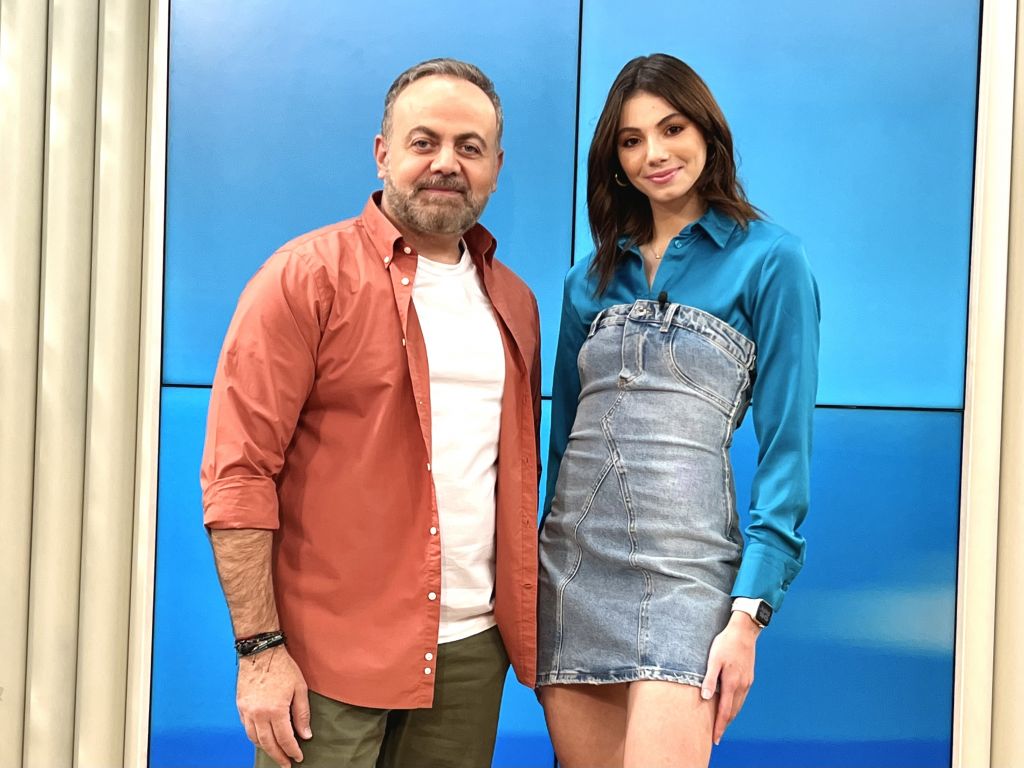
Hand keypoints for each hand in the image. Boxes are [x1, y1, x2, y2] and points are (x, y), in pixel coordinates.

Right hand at [236, 645, 311, 766]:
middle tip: (286, 763)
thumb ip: (302, 714)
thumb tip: (305, 735)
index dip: (292, 751)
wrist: (261, 652)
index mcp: (275, 710)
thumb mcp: (299, 688)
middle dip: (278, 755)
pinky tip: (263, 738)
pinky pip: (247, 728)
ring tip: (276, 753)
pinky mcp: (240, 706)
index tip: (298, 758)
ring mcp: (247, 711)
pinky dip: (255, 737)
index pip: (284, 739)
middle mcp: (258, 714)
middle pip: (268, 743)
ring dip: (266, 748)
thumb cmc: (283, 668)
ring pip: (254, 739)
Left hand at [701, 611, 759, 744]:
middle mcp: (741, 686)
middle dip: (724, 725)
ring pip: (738, 705)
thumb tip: (706, 698)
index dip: (720, 726)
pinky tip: (731, 706)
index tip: (715, 738)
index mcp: (731, 683)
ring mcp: (747, 682)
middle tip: (717, 736)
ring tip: (722, 725)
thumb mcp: (713, 660)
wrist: (744, 632)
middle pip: (733, 711)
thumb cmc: (725, 644)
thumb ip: (709, 679)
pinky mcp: (749, 678)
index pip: (724, 711)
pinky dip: (736, 706)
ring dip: (730, 716)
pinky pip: (742, 697)